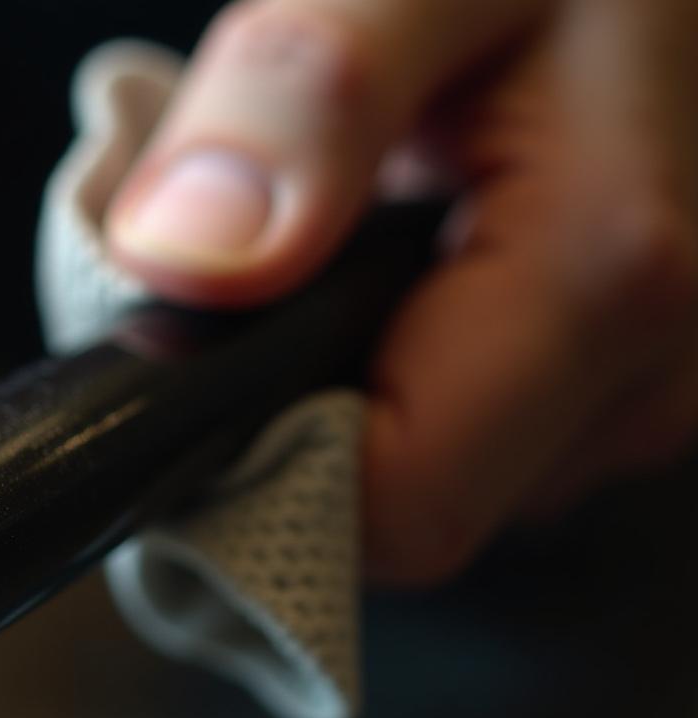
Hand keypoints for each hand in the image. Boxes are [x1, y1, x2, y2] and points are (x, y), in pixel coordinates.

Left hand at [105, 0, 697, 582]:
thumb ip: (309, 95)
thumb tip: (187, 256)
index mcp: (605, 276)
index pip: (391, 508)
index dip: (262, 458)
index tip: (189, 362)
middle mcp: (646, 370)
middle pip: (403, 506)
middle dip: (293, 412)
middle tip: (256, 275)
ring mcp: (640, 384)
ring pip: (434, 473)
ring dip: (343, 384)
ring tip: (336, 248)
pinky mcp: (617, 374)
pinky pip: (475, 433)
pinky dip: (398, 366)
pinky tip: (396, 265)